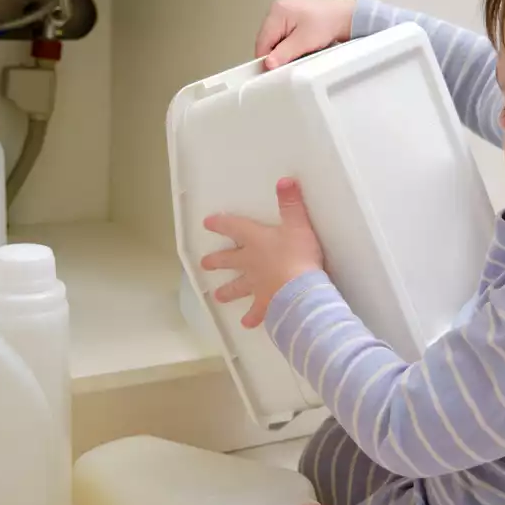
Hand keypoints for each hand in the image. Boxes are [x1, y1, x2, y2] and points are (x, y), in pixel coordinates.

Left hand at [201, 178, 323, 328]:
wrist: (300, 290)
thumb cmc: (298, 255)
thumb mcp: (298, 225)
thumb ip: (291, 204)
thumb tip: (285, 181)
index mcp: (255, 240)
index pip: (233, 228)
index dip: (220, 224)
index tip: (208, 223)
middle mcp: (250, 263)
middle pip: (229, 261)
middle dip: (217, 261)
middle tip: (205, 264)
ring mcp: (255, 286)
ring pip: (237, 288)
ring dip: (227, 291)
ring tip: (217, 296)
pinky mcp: (265, 304)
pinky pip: (256, 312)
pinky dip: (252, 318)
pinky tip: (247, 323)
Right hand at [255, 0, 355, 70]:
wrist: (346, 18)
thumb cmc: (328, 24)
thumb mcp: (304, 42)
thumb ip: (284, 53)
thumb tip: (267, 64)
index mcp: (277, 11)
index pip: (262, 41)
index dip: (267, 58)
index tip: (274, 71)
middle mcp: (277, 10)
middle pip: (267, 41)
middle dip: (277, 54)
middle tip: (291, 62)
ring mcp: (284, 14)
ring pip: (275, 41)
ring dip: (284, 51)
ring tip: (299, 53)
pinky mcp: (291, 20)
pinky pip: (283, 38)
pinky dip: (290, 46)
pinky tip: (300, 48)